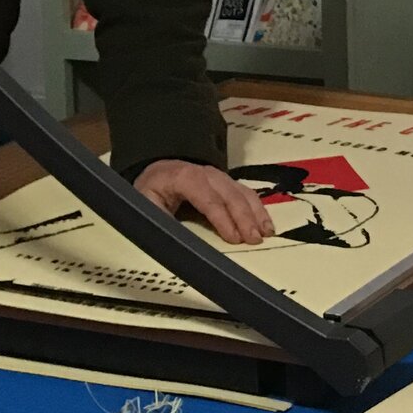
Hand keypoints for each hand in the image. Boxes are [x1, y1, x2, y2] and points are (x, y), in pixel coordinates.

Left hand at [136, 160, 272, 244]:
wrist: (157, 172)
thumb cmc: (152, 190)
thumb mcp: (145, 203)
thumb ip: (159, 218)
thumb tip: (175, 239)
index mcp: (184, 177)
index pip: (208, 198)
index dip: (222, 219)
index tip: (234, 238)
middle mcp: (206, 174)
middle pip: (230, 195)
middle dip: (244, 218)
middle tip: (255, 239)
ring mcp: (219, 177)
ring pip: (242, 192)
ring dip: (256, 213)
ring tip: (266, 233)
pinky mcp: (227, 183)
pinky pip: (246, 194)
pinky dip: (258, 209)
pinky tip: (266, 224)